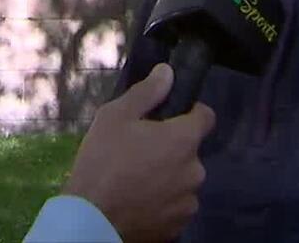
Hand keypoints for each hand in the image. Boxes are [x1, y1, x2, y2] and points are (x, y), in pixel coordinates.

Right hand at [62, 63, 215, 241]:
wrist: (92, 219)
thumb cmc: (102, 162)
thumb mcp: (115, 117)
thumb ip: (147, 92)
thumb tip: (168, 72)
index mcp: (184, 140)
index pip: (206, 116)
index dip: (189, 113)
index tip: (167, 119)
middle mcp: (195, 171)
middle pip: (190, 151)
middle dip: (171, 149)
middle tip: (139, 152)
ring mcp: (189, 202)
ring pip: (183, 180)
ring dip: (168, 177)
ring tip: (136, 181)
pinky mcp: (179, 226)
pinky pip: (176, 205)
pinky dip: (163, 202)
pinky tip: (139, 201)